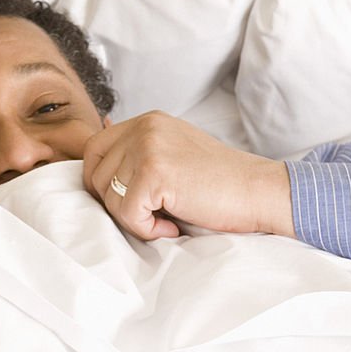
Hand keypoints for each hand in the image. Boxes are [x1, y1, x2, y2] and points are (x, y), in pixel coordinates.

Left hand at [82, 111, 293, 239]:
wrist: (259, 191)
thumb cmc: (218, 184)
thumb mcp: (173, 155)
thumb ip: (138, 155)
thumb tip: (91, 165)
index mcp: (146, 121)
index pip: (93, 148)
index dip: (98, 180)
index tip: (122, 200)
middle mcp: (144, 128)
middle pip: (95, 174)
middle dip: (115, 203)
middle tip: (149, 213)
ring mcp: (148, 147)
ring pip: (109, 197)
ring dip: (134, 219)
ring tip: (167, 219)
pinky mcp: (154, 173)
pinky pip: (127, 214)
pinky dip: (146, 230)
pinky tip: (172, 227)